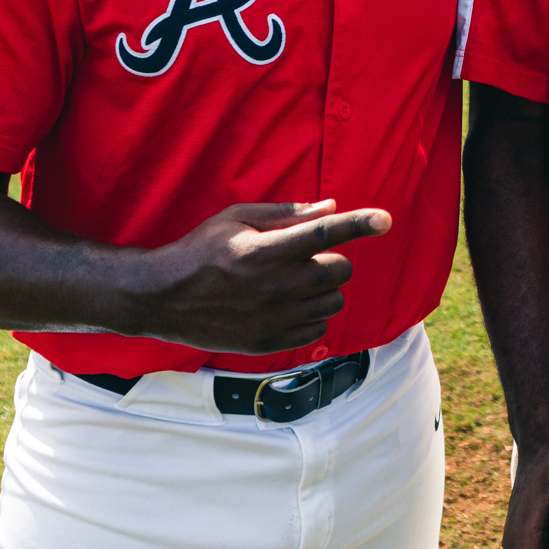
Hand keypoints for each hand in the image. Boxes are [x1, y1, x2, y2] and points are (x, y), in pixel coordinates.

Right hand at [123, 199, 384, 352]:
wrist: (163, 298)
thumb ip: (286, 214)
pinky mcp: (270, 342)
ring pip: (334, 301)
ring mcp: (274, 318)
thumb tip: (331, 206)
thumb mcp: (236, 218)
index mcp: (265, 250)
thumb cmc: (201, 250)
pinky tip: (286, 305)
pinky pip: (318, 328)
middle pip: (339, 271)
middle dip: (331, 261)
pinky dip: (312, 315)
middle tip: (304, 258)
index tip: (385, 219)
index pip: (325, 234)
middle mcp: (274, 286)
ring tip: (293, 282)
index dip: (359, 224)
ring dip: (324, 289)